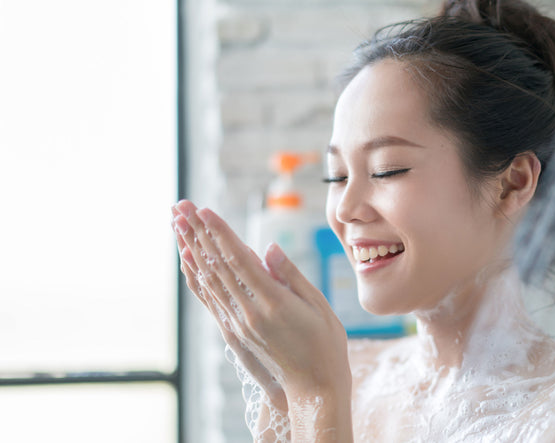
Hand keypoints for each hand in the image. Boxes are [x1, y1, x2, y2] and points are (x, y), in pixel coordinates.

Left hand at [171, 200, 350, 402]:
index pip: (239, 259)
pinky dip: (196, 277)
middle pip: (217, 265)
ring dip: (192, 249)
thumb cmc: (325, 344)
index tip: (204, 210)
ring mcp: (239, 323)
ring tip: (178, 224)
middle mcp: (249, 312)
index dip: (220, 233)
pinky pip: (210, 298)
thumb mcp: (318, 306)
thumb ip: (291, 275)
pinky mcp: (235, 331)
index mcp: (273, 303)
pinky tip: (187, 260)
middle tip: (182, 206)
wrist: (313, 388)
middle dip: (198, 232)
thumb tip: (269, 247)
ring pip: (209, 279)